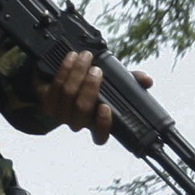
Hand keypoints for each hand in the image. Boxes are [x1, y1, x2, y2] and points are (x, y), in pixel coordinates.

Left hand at [36, 50, 152, 144]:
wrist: (56, 81)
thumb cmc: (90, 86)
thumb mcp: (112, 84)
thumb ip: (130, 82)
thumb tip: (147, 80)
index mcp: (95, 123)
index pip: (100, 137)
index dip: (103, 125)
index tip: (105, 107)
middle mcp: (78, 121)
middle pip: (82, 110)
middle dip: (90, 87)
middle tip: (96, 70)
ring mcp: (61, 114)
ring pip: (68, 96)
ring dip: (76, 74)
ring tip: (84, 57)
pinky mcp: (47, 102)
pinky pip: (55, 86)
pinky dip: (64, 70)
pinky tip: (71, 58)